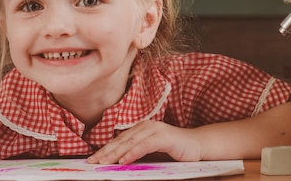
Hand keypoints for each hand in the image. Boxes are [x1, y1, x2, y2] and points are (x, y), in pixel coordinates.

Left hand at [87, 121, 202, 164]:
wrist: (198, 146)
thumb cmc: (175, 151)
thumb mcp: (152, 154)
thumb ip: (138, 155)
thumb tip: (119, 164)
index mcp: (141, 129)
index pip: (119, 140)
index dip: (105, 150)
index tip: (92, 160)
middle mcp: (146, 126)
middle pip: (121, 140)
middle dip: (106, 152)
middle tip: (92, 162)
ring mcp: (154, 129)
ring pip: (130, 142)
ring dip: (116, 153)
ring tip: (103, 162)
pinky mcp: (163, 136)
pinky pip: (144, 145)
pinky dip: (133, 153)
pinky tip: (123, 160)